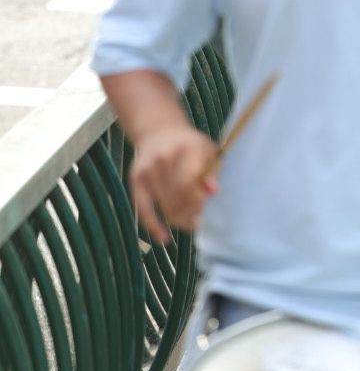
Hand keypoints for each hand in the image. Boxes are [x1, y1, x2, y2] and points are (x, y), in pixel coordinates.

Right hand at [128, 123, 217, 244]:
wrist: (159, 132)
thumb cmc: (190, 145)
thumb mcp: (208, 151)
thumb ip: (212, 171)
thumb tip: (213, 191)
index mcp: (187, 149)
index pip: (191, 184)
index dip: (198, 202)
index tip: (206, 211)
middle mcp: (164, 159)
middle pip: (178, 199)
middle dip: (191, 214)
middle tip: (199, 220)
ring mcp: (147, 170)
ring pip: (165, 207)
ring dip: (179, 220)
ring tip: (189, 223)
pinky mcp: (135, 181)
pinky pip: (143, 209)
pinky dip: (154, 226)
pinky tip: (164, 238)